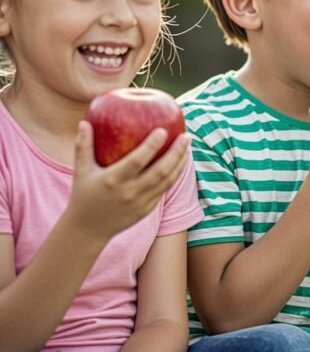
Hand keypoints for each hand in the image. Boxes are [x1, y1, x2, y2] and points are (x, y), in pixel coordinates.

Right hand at [64, 121, 189, 241]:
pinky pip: (165, 189)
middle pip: (160, 171)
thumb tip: (83, 122)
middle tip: (185, 136)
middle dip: (176, 153)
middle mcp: (129, 192)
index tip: (163, 130)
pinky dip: (175, 175)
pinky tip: (180, 161)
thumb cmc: (84, 194)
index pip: (137, 161)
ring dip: (180, 163)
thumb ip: (83, 147)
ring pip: (167, 181)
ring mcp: (141, 202)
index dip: (151, 146)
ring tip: (187, 146)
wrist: (88, 229)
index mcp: (113, 180)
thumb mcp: (81, 171)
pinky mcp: (147, 209)